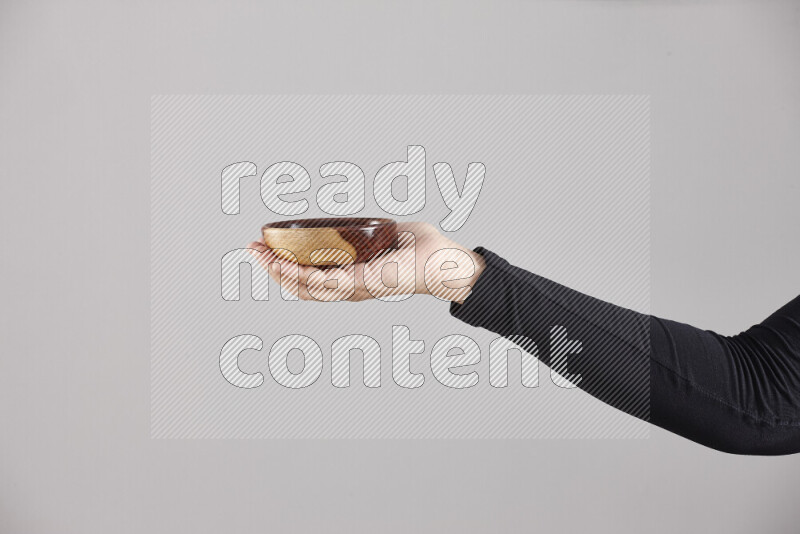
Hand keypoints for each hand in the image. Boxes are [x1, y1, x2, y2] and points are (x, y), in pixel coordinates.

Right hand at [247, 222, 484, 302]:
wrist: (446, 262)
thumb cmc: (423, 251)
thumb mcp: (388, 238)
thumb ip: (375, 232)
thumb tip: (371, 219)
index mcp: (352, 280)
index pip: (310, 280)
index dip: (283, 268)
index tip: (266, 250)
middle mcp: (349, 289)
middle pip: (299, 286)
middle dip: (271, 268)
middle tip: (252, 248)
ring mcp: (354, 289)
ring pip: (303, 285)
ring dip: (275, 270)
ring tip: (257, 252)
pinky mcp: (361, 283)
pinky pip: (321, 282)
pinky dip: (296, 273)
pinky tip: (279, 262)